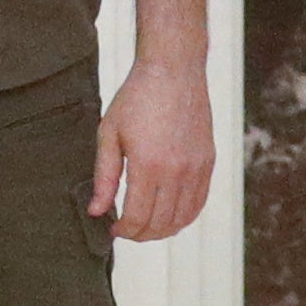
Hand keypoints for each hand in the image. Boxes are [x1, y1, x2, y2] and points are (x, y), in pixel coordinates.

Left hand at [91, 57, 212, 240]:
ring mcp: (196, 168)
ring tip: (145, 226)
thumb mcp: (109, 134)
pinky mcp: (208, 162)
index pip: (138, 217)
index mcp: (149, 165)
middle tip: (127, 230)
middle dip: (140, 234)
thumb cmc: (137, 98)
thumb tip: (96, 211)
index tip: (114, 230)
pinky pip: (198, 203)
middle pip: (161, 224)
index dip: (124, 231)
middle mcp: (177, 171)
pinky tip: (168, 215)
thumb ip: (104, 177)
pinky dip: (183, 217)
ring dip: (162, 230)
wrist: (173, 70)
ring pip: (182, 219)